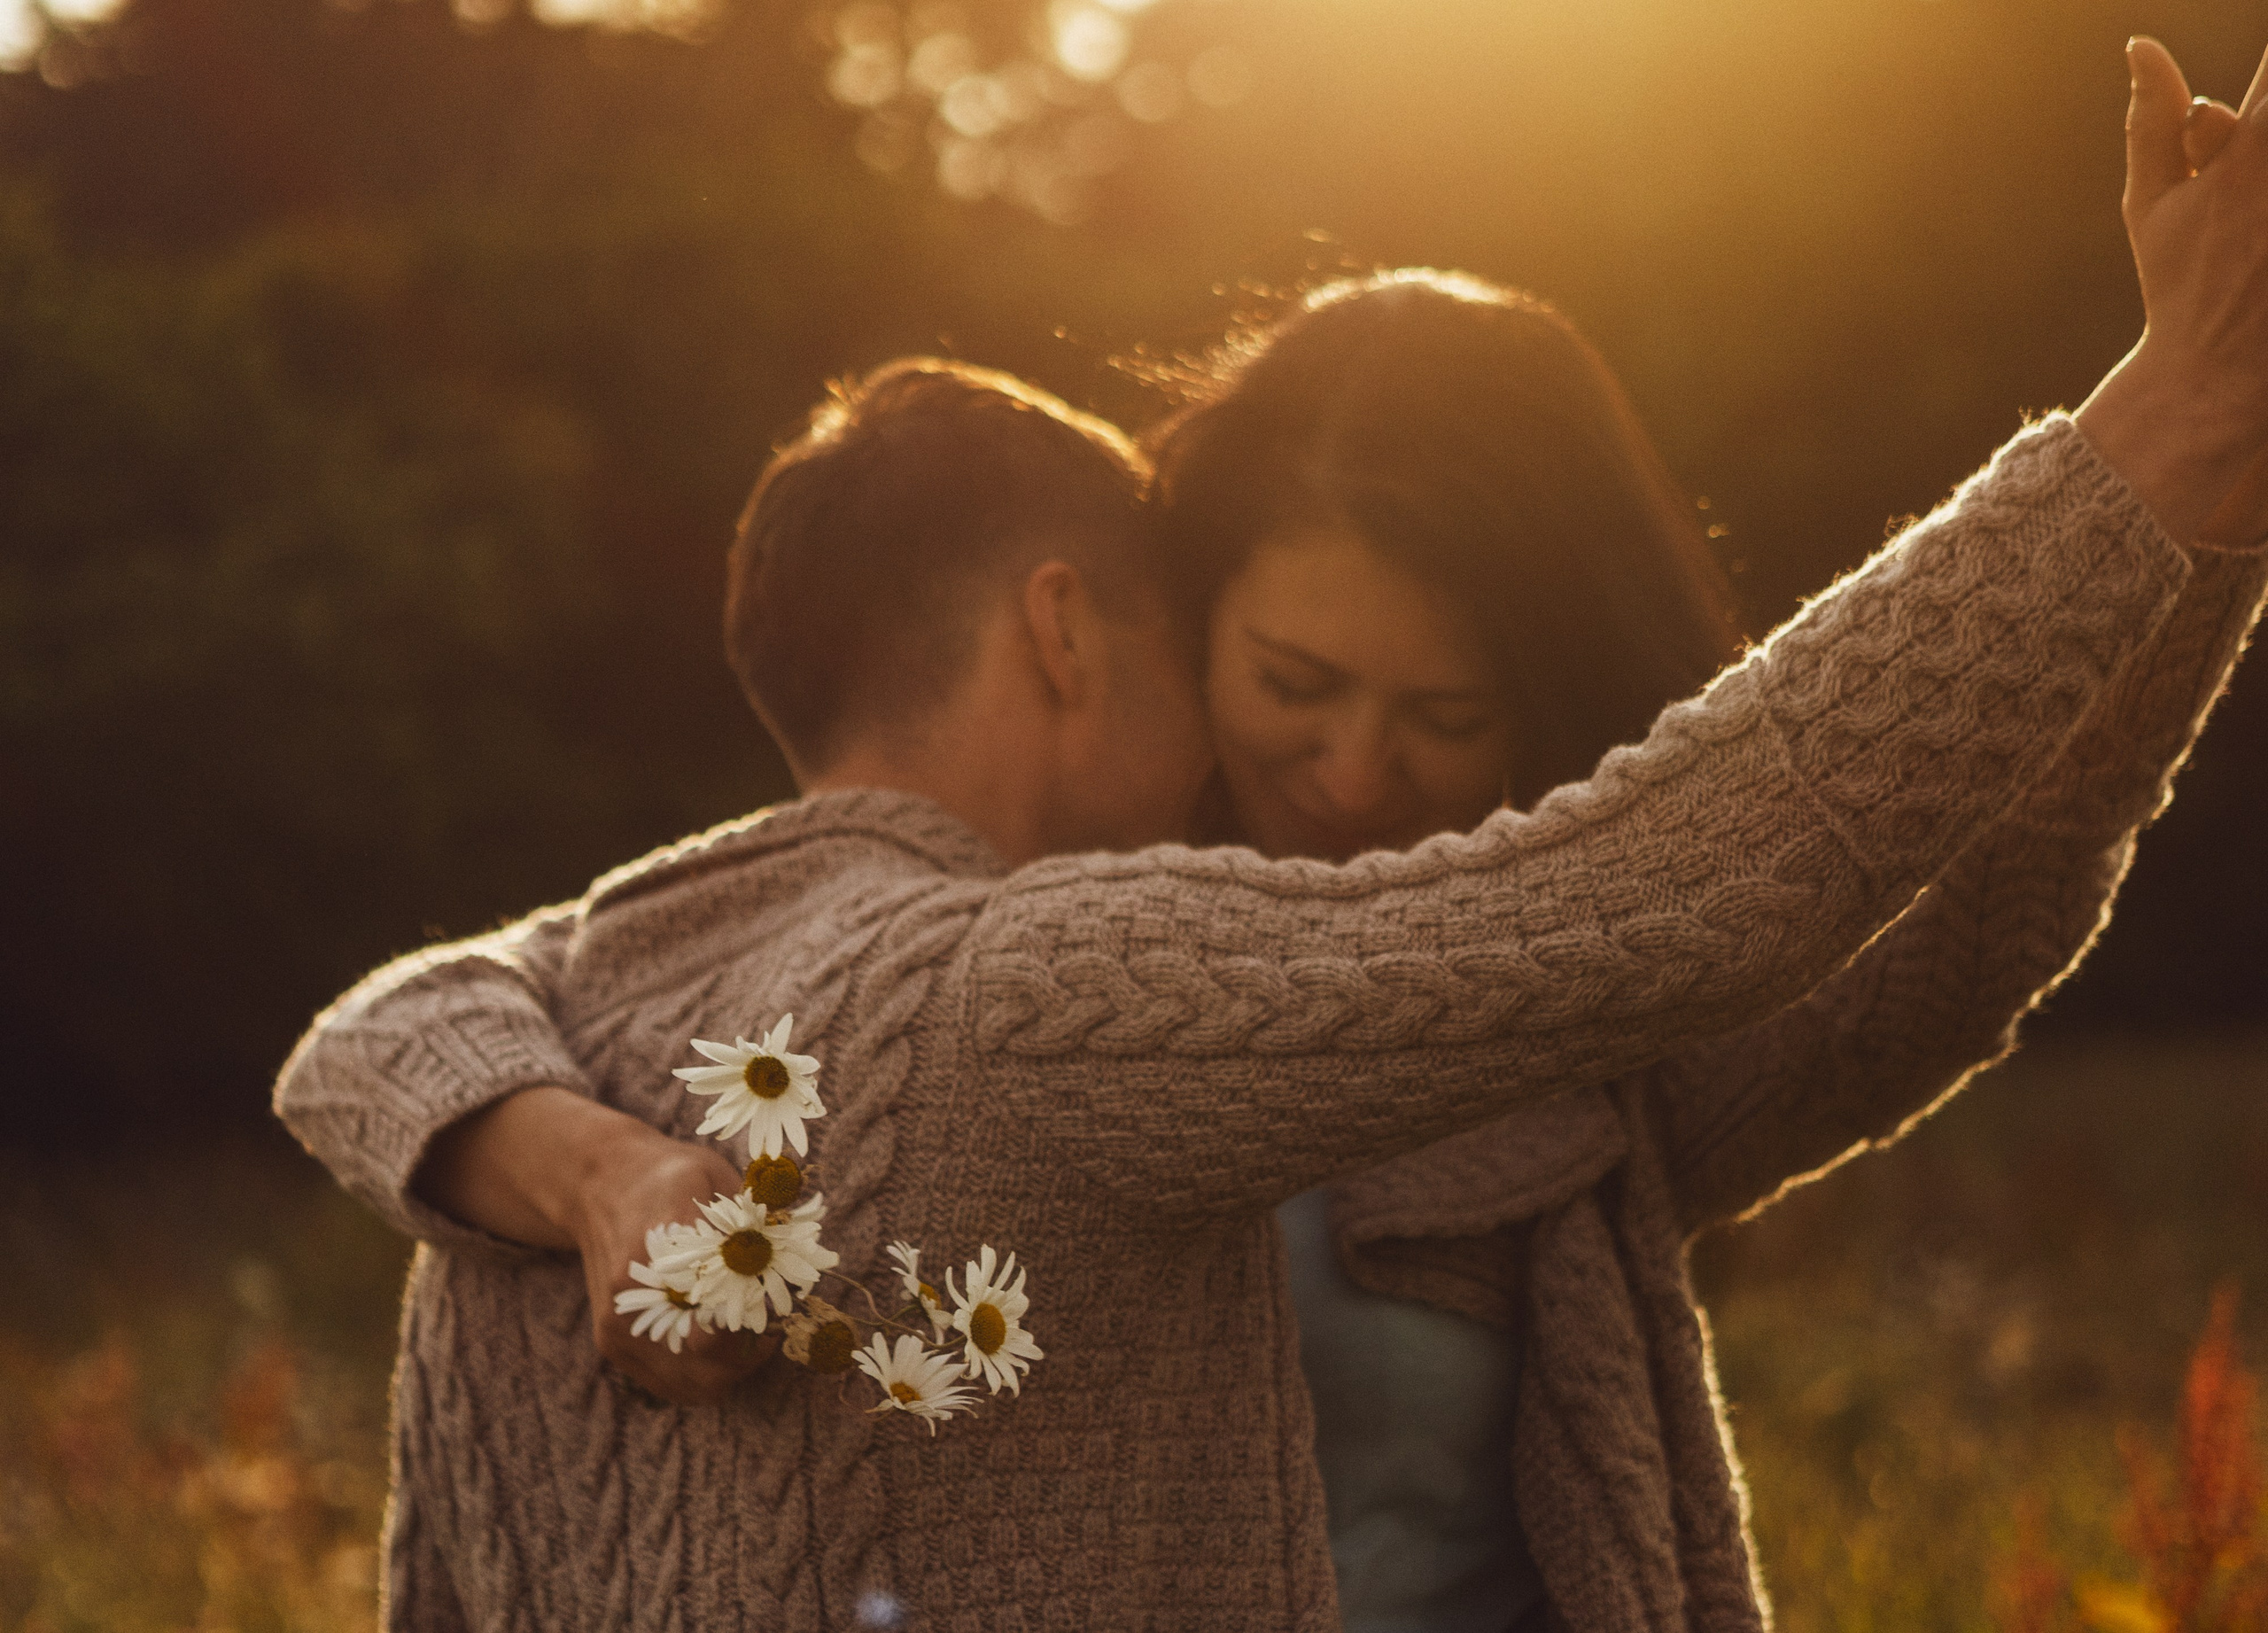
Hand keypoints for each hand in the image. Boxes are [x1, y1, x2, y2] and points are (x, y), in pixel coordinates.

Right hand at [415, 1086, 774, 1404]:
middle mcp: (634, 1297)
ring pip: (695, 1385)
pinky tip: (722, 1344)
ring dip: (732, 1369)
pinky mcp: (612, 1344)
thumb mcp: (713, 1177)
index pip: (721, 1308)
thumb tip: (806, 1248)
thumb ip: (752, 1218)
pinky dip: (704, 1375)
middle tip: (774, 1323)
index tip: (780, 1298)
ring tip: (751, 1334)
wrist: (596, 1183)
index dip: (759, 1315)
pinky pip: (672, 1385)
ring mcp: (619, 1328)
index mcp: (661, 1248)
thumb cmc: (667, 1176)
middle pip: (711, 1362)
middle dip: (752, 1350)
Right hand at [2177, 95, 2267, 549]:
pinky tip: (2251, 248)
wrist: (2217, 378)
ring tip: (2240, 232)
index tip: (2230, 129)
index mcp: (2247, 150)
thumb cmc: (2180, 289)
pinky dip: (2264, 223)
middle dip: (2255, 138)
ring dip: (2257, 179)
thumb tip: (2141, 45)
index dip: (2232, 113)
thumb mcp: (2151, 205)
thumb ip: (2149, 121)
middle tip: (2235, 186)